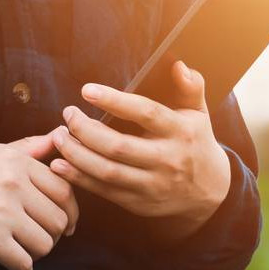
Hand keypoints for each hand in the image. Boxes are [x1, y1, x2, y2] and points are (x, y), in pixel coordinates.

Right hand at [0, 135, 78, 269]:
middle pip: (59, 218)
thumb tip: (60, 135)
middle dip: (53, 236)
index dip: (69, 210)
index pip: (63, 188)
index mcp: (16, 159)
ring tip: (21, 254)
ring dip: (36, 255)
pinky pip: (23, 264)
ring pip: (45, 244)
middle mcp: (13, 181)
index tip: (65, 224)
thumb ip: (27, 148)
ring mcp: (2, 209)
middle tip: (38, 242)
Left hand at [48, 60, 230, 241]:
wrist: (211, 192)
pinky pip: (105, 192)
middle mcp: (167, 160)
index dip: (114, 101)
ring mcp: (153, 185)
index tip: (86, 90)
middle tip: (67, 114)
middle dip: (85, 130)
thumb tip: (178, 65)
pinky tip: (59, 165)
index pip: (145, 113)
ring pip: (108, 172)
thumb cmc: (196, 141)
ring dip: (77, 155)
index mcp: (180, 132)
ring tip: (57, 136)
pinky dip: (79, 179)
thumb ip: (190, 86)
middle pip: (119, 147)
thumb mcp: (198, 112)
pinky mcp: (140, 203)